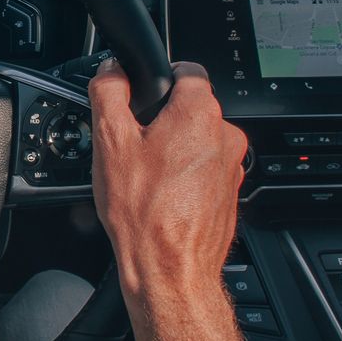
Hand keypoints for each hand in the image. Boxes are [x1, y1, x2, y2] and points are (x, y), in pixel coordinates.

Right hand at [89, 59, 247, 316]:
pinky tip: (162, 198)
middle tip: (134, 149)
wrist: (170, 270)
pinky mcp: (229, 192)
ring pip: (196, 142)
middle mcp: (225, 134)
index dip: (157, 80)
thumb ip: (109, 93)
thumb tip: (112, 70)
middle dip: (162, 122)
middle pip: (189, 109)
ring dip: (174, 152)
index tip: (139, 100)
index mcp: (199, 111)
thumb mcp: (110, 142)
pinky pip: (204, 171)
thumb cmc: (144, 213)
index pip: (185, 69)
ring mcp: (231, 165)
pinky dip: (184, 178)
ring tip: (147, 180)